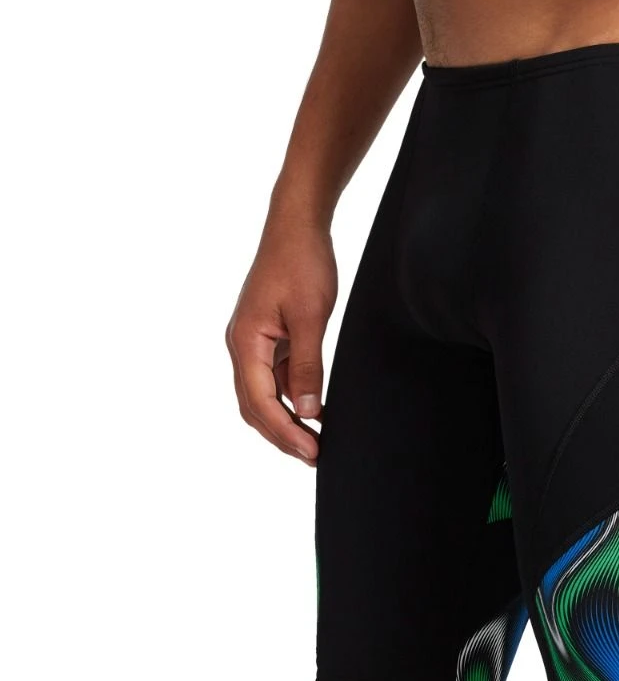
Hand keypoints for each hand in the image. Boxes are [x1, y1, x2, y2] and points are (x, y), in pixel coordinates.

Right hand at [226, 214, 336, 464]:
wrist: (296, 225)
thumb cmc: (302, 263)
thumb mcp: (312, 317)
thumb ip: (308, 366)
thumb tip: (309, 411)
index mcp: (245, 342)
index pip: (260, 403)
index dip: (285, 433)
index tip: (312, 451)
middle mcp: (241, 345)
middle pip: (255, 405)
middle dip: (282, 434)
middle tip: (315, 455)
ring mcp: (252, 340)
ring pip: (263, 393)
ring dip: (286, 418)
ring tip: (315, 439)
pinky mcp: (266, 334)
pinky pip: (274, 375)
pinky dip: (291, 396)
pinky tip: (314, 407)